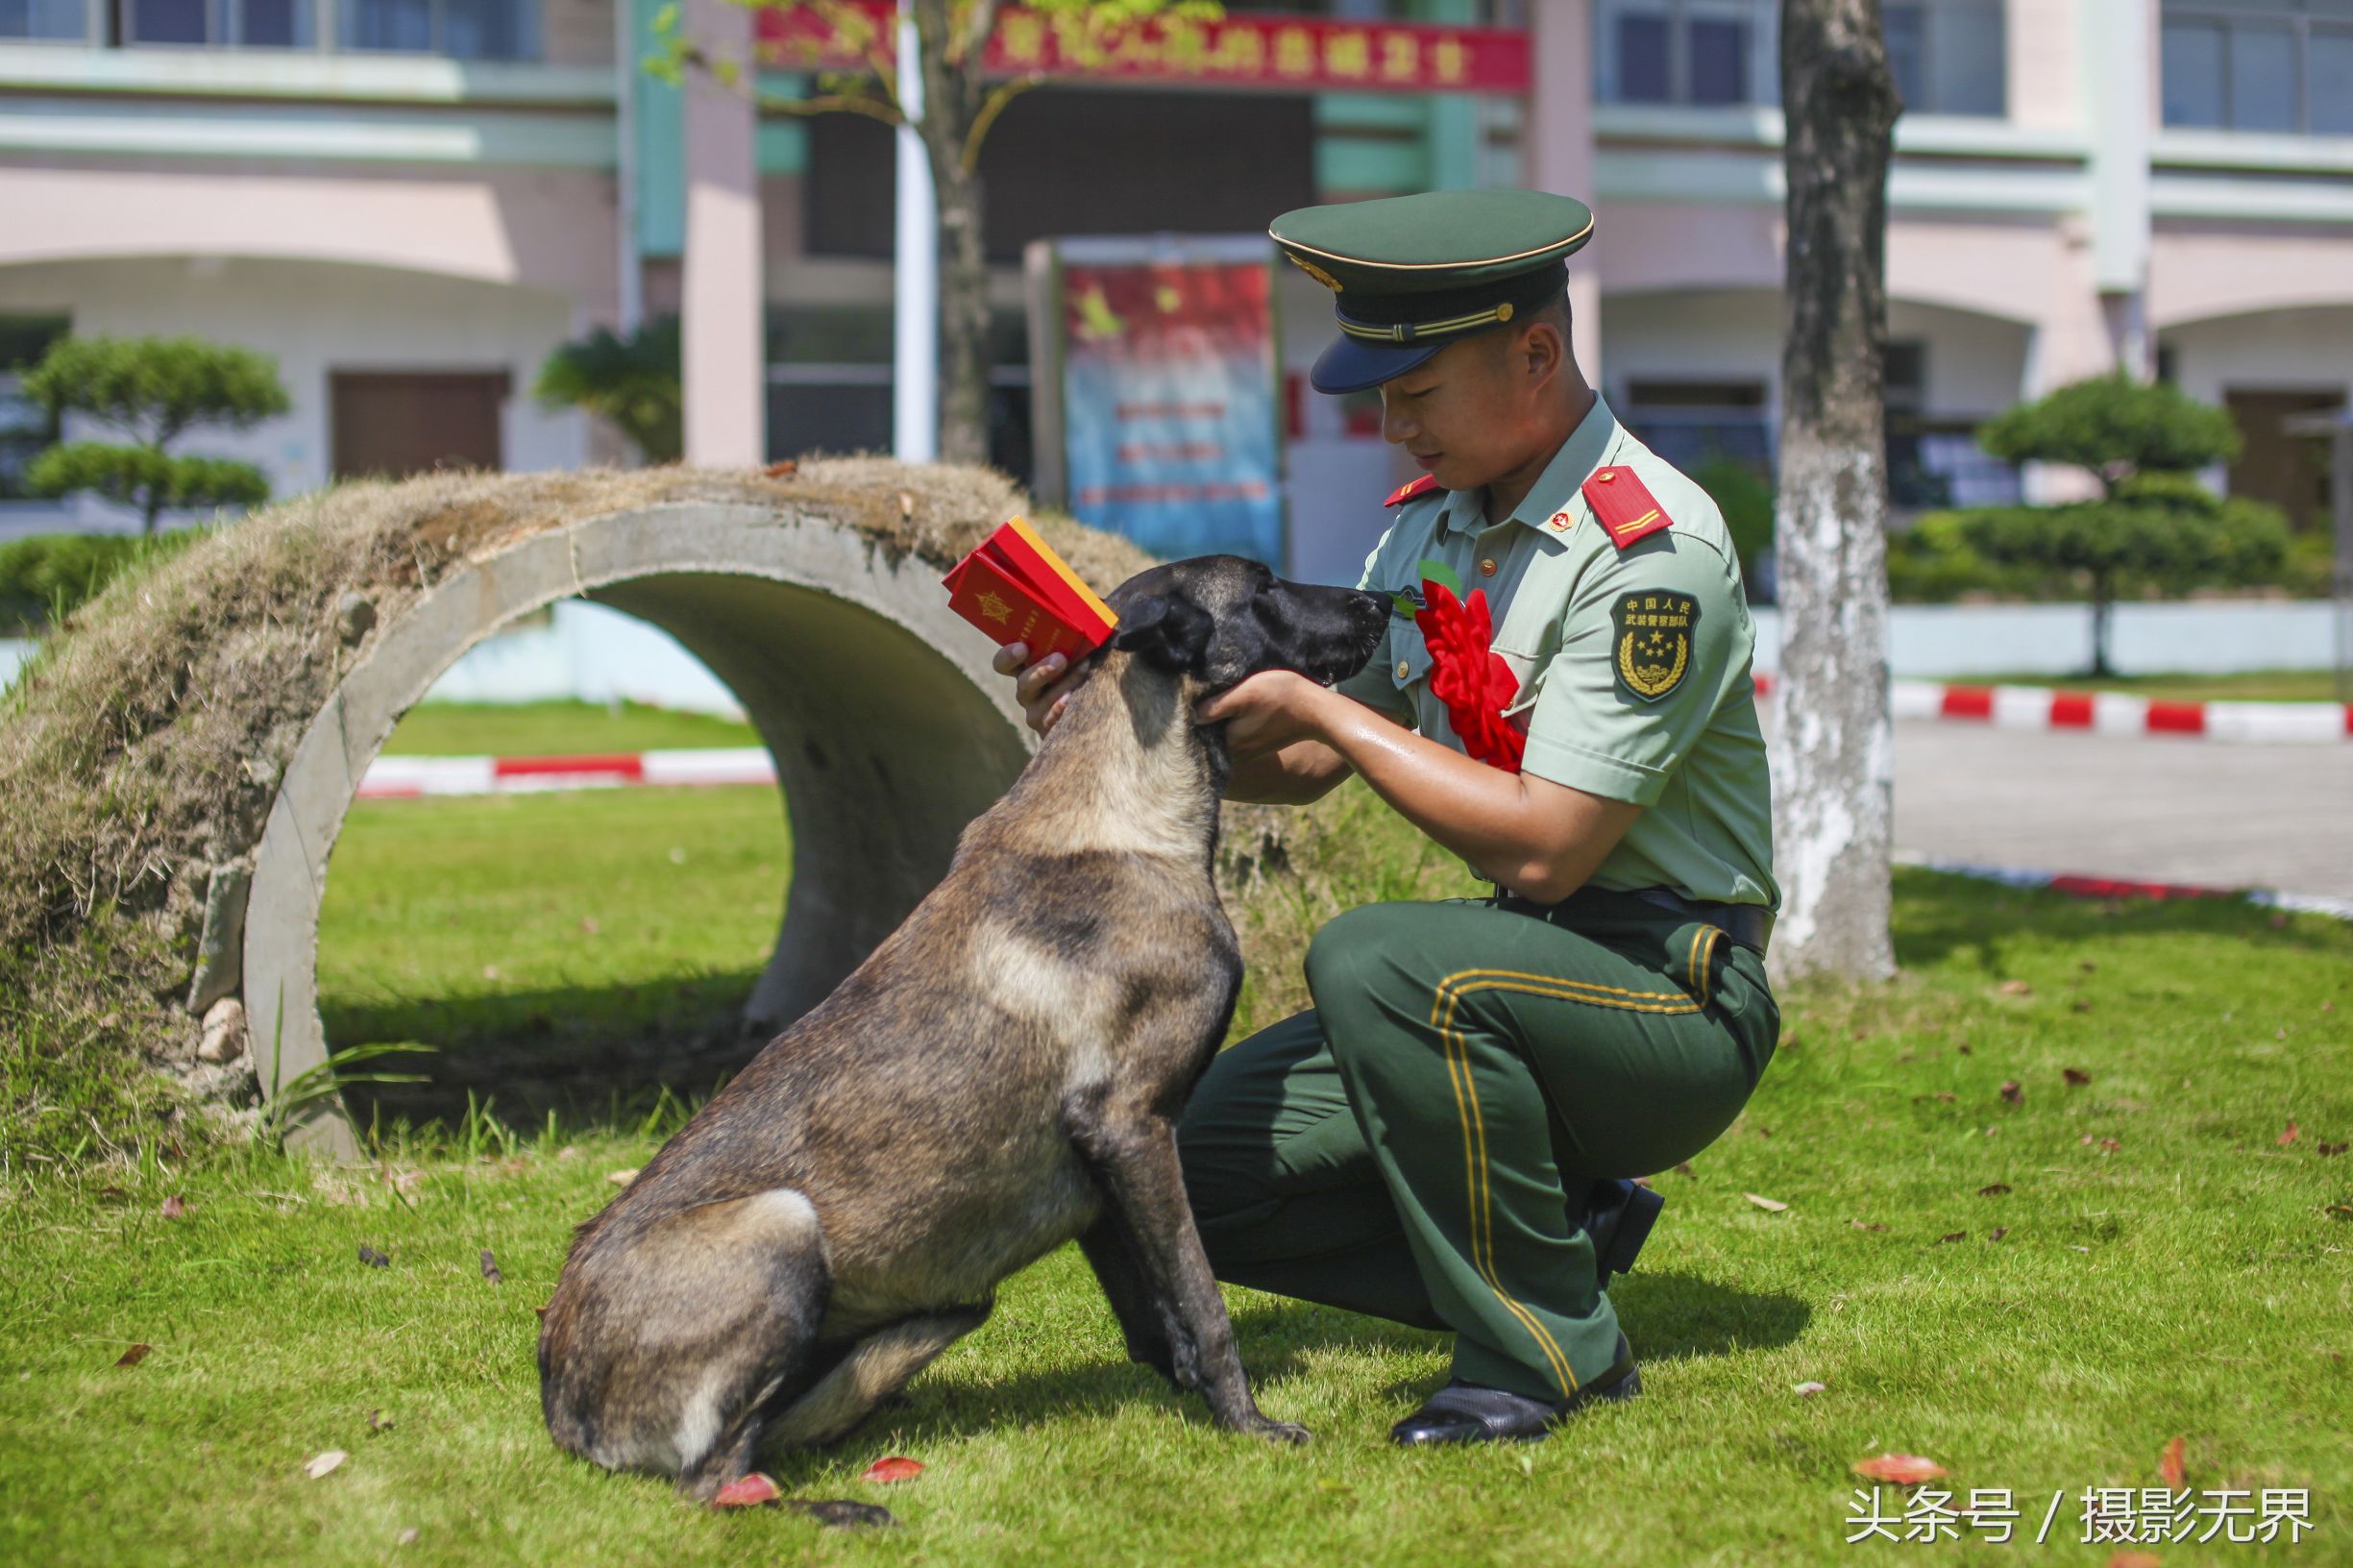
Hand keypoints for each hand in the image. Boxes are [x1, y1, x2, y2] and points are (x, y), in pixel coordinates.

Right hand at [993, 641, 1089, 737]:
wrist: (1095, 712)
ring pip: (1041, 703)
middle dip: (1040, 670)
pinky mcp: (1048, 730)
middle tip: (1060, 659)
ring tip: (1081, 671)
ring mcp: (1035, 713)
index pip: (1004, 664)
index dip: (1008, 656)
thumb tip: (1089, 608)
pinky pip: (1052, 723)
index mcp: (1026, 669)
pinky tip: (1073, 700)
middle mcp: (1027, 691)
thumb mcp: (1075, 652)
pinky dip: (1061, 710)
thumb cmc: (1082, 670)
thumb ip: (1072, 636)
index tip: (1022, 647)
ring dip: (1061, 686)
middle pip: (1023, 683)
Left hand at [1194, 670, 1331, 760]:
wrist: (1317, 711)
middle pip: (1208, 735)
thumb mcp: (1245, 694)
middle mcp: (1236, 753)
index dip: (1190, 715)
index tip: (1187, 697)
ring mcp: (1248, 751)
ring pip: (1222, 734)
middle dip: (1202, 718)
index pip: (1197, 732)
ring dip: (1217, 719)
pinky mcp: (1258, 744)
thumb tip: (1191, 715)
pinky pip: (1235, 735)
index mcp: (1229, 743)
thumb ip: (1215, 707)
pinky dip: (1231, 723)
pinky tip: (1233, 707)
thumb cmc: (1281, 698)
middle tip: (1197, 694)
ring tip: (1214, 697)